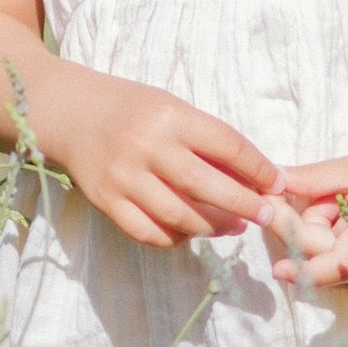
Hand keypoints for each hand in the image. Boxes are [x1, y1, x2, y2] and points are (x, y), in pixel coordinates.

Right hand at [32, 65, 281, 250]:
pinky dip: (176, 238)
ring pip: (180, 216)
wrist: (69, 112)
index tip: (278, 183)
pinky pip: (149, 233)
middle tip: (267, 215)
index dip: (258, 168)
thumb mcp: (171, 108)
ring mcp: (124, 177)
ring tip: (233, 226)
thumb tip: (256, 175)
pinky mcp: (106, 201)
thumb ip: (206, 140)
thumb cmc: (130, 108)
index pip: (227, 145)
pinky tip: (191, 232)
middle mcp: (146, 147)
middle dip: (244, 204)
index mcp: (169, 116)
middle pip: (207, 186)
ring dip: (214, 226)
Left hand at [262, 143, 347, 289]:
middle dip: (310, 225)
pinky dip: (336, 238)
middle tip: (331, 194)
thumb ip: (311, 179)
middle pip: (317, 257)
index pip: (322, 268)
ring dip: (324, 232)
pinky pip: (339, 261)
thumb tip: (269, 181)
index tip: (268, 229)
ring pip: (326, 261)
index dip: (292, 255)